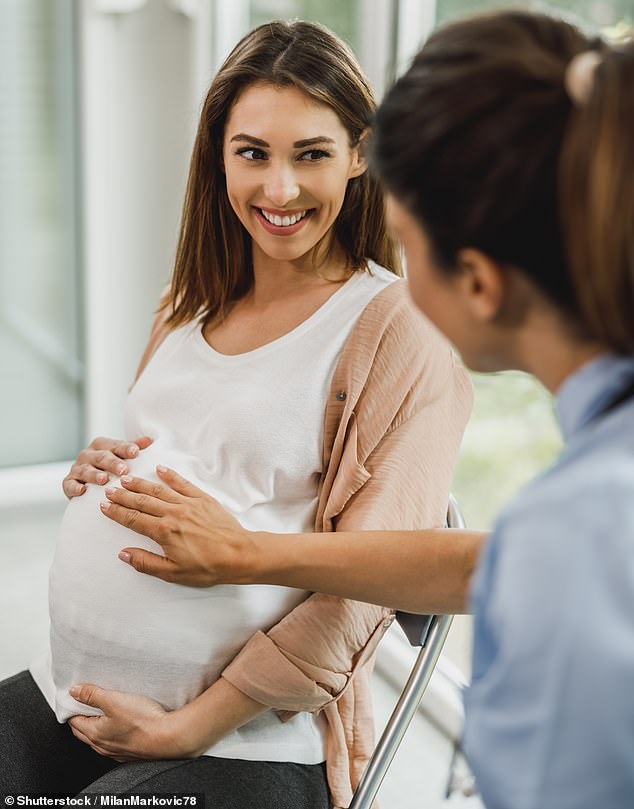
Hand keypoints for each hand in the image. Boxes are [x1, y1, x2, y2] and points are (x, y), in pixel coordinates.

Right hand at [63, 435, 153, 498]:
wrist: (85, 481)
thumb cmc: (109, 466)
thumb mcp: (121, 455)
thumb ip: (134, 447)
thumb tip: (150, 439)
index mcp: (102, 445)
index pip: (115, 445)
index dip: (125, 448)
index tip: (135, 451)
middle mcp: (88, 454)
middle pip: (101, 457)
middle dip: (112, 463)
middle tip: (123, 469)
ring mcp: (77, 468)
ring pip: (85, 470)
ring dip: (94, 475)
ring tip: (104, 480)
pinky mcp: (68, 482)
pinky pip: (70, 484)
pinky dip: (74, 487)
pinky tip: (82, 491)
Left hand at [67, 684, 192, 760]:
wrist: (166, 737)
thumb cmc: (142, 721)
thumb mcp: (114, 700)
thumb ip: (92, 695)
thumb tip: (74, 692)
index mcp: (94, 734)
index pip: (73, 721)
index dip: (72, 707)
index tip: (74, 697)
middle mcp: (102, 746)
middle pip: (83, 730)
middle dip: (81, 716)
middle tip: (85, 701)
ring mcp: (116, 751)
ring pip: (98, 737)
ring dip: (97, 724)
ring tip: (105, 708)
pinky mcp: (129, 751)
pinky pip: (113, 741)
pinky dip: (111, 731)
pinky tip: (121, 722)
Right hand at [100, 466, 250, 585]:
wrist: (240, 554)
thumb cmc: (208, 567)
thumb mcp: (173, 573)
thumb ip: (146, 562)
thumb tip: (123, 554)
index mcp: (164, 532)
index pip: (133, 519)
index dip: (116, 512)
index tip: (104, 505)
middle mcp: (173, 513)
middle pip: (142, 501)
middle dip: (123, 495)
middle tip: (109, 489)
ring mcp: (189, 504)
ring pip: (159, 490)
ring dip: (141, 483)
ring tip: (127, 478)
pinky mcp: (203, 499)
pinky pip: (183, 483)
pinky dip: (170, 475)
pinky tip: (160, 469)